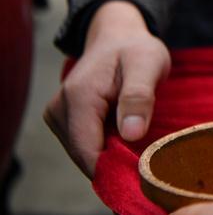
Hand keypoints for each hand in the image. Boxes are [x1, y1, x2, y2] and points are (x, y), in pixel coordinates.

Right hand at [44, 0, 169, 176]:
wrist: (118, 36)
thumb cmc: (135, 49)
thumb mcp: (147, 65)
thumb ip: (139, 98)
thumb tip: (132, 134)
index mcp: (78, 97)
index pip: (88, 152)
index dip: (115, 170)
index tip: (144, 178)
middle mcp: (60, 109)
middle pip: (86, 157)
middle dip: (116, 166)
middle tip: (151, 164)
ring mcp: (59, 116)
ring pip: (86, 155)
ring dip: (113, 158)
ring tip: (142, 147)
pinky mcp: (65, 121)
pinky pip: (86, 146)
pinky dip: (108, 150)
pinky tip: (129, 141)